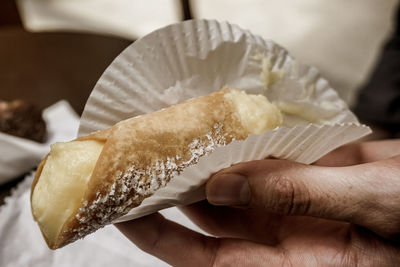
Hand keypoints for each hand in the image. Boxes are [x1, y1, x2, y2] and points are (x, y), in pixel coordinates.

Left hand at [116, 140, 399, 265]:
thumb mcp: (367, 203)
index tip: (125, 211)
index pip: (205, 258)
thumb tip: (223, 185)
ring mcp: (285, 204)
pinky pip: (256, 162)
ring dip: (199, 164)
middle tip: (138, 163)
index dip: (160, 238)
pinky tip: (218, 127)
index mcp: (290, 262)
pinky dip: (236, 146)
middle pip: (205, 218)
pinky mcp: (297, 177)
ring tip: (169, 139)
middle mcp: (278, 235)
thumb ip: (297, 194)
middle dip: (170, 192)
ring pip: (226, 186)